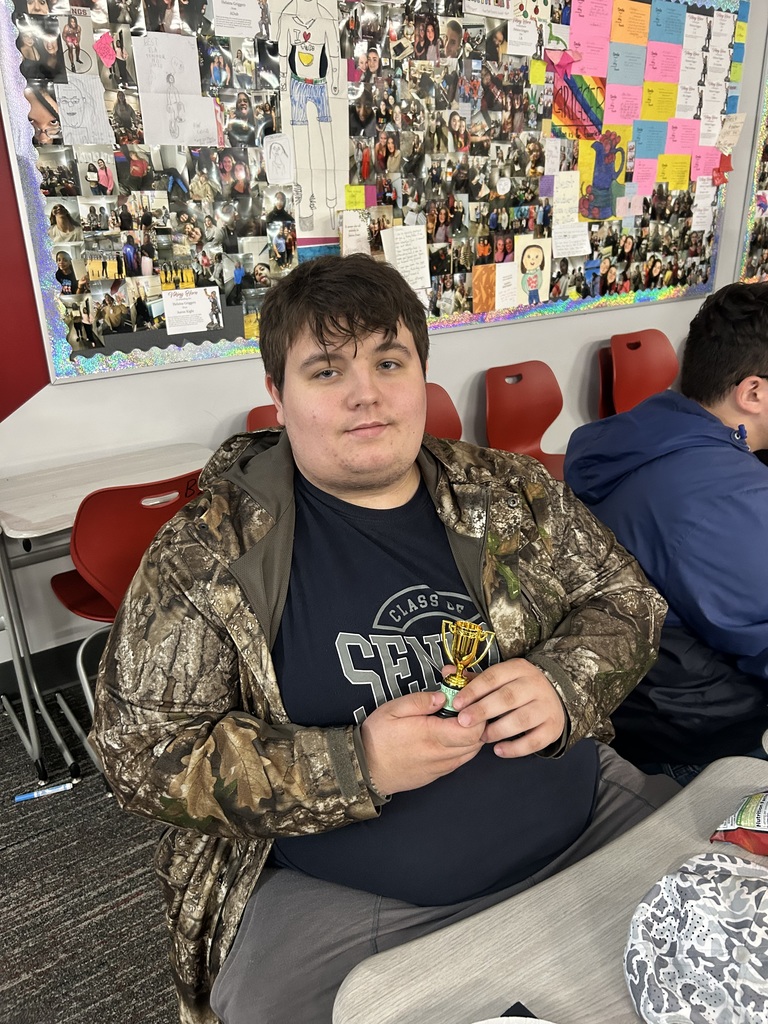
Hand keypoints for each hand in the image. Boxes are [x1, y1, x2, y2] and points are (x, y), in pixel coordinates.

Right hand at [360, 690, 484, 794]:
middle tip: (464, 708)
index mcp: (431, 735)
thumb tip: (443, 696)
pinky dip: (464, 746)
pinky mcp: (439, 774)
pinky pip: (461, 760)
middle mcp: (441, 754)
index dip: (475, 712)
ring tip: (456, 720)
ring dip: (472, 734)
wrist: (365, 770)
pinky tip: (450, 735)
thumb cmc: (377, 738)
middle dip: (477, 721)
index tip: (464, 701)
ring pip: (472, 751)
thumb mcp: (393, 709)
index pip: (472, 728)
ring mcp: (441, 767)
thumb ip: (420, 701)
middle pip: (477, 740)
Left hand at [449, 660, 565, 757]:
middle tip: (463, 722)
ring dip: (498, 730)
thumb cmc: (518, 687)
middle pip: (508, 697)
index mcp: (518, 669)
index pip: (494, 677)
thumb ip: (474, 679)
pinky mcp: (553, 728)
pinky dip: (515, 748)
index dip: (474, 690)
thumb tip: (447, 672)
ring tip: (482, 737)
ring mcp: (546, 707)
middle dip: (482, 710)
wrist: (556, 694)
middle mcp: (535, 685)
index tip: (456, 703)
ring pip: (522, 719)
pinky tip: (498, 749)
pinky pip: (534, 741)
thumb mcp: (500, 677)